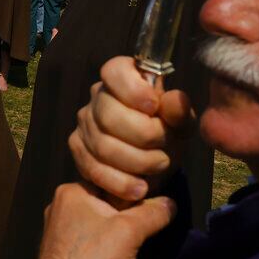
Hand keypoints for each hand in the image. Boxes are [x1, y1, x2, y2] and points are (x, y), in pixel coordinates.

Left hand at [28, 182, 175, 258]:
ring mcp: (62, 239)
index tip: (143, 222)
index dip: (134, 205)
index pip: (113, 188)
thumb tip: (170, 204)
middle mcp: (62, 212)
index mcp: (70, 194)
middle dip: (131, 245)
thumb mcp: (130, 233)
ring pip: (110, 243)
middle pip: (114, 219)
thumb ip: (153, 213)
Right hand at [69, 56, 194, 201]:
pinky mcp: (78, 149)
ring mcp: (84, 123)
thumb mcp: (181, 123)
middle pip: (108, 114)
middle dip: (143, 136)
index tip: (154, 107)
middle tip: (165, 147)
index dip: (132, 89)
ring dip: (137, 162)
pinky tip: (139, 188)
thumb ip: (179, 111)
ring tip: (158, 167)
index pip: (114, 71)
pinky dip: (120, 182)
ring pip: (103, 145)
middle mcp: (98, 96)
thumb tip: (173, 100)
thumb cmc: (167, 134)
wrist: (154, 165)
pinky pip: (94, 168)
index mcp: (123, 78)